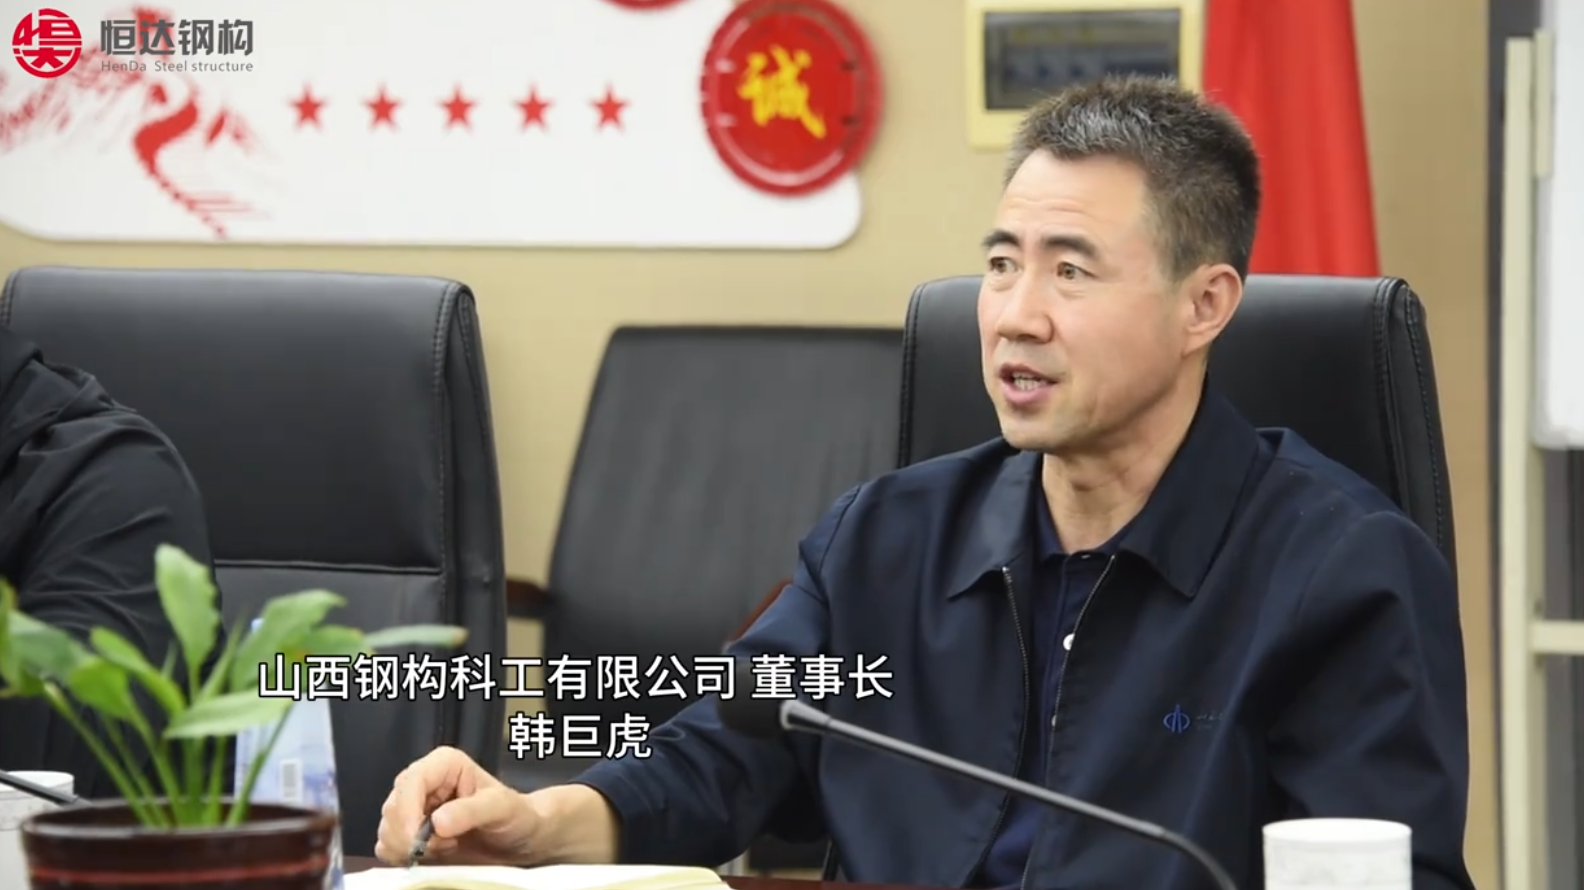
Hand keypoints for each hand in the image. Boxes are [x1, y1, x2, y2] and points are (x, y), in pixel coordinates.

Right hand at [374, 746, 535, 866]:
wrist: (519, 840)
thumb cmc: (515, 815)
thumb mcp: (502, 808)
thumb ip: (471, 811)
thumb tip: (437, 822)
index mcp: (443, 765)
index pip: (410, 782)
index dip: (408, 811)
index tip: (417, 840)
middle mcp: (423, 783)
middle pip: (393, 807)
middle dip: (411, 834)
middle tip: (444, 845)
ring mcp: (413, 808)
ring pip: (387, 828)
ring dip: (410, 847)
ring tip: (445, 847)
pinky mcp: (410, 833)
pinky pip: (388, 846)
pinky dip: (404, 857)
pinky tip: (434, 855)